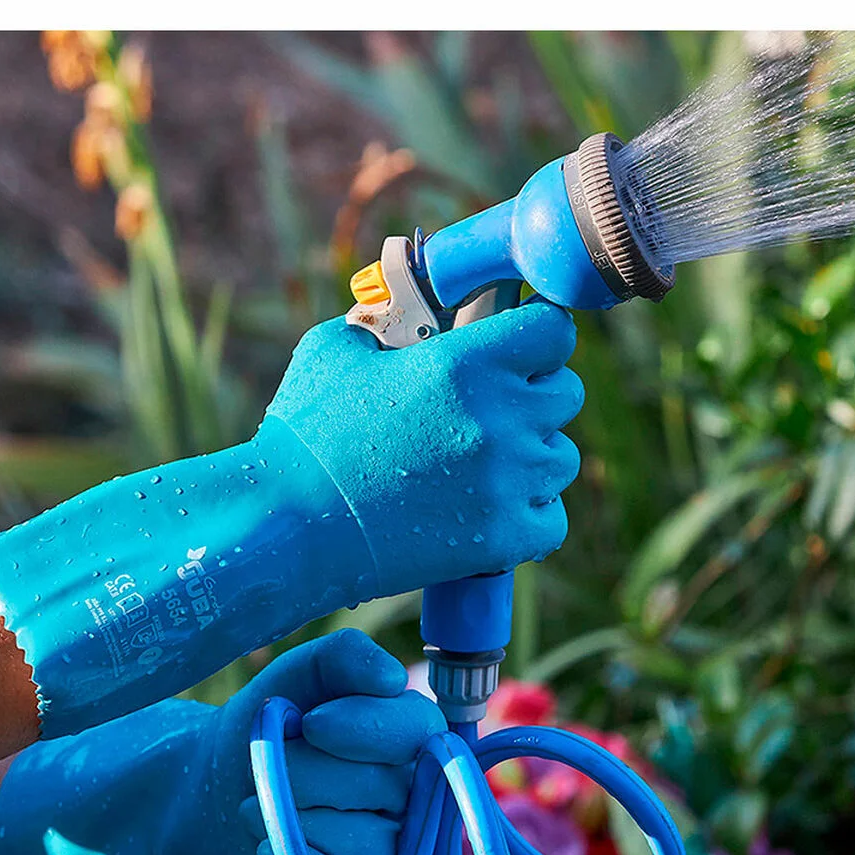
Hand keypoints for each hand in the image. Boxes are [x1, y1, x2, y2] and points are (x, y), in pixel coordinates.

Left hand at [0, 631, 445, 854]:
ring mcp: (401, 847)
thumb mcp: (298, 676)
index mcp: (412, 730)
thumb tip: (391, 677)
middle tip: (274, 765)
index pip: (417, 728)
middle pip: (381, 785)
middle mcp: (420, 789)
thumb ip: (344, 657)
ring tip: (261, 804)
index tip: (309, 723)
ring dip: (294, 819)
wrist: (220, 789)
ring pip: (364, 838)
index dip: (365, 727)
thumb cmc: (270, 725)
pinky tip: (268, 848)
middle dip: (307, 773)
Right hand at [268, 297, 583, 595]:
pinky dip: (529, 516)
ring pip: (561, 458)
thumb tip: (413, 316)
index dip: (539, 336)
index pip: (554, 331)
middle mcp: (500, 419)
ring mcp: (507, 482)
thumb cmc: (305, 435)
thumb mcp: (337, 350)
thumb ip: (389, 323)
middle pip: (567, 394)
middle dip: (535, 396)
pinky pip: (552, 519)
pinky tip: (489, 511)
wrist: (288, 525)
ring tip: (482, 467)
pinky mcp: (503, 539)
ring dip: (532, 458)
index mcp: (466, 363)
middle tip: (493, 411)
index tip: (523, 346)